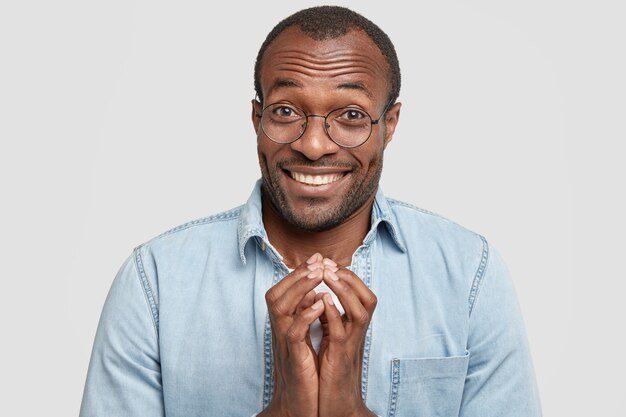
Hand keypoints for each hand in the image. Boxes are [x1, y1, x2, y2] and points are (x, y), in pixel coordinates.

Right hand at [259, 254, 325, 416]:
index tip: (317, 258)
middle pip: (277, 293)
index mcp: (283, 323)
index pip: (283, 290)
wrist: (298, 402)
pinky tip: (319, 305)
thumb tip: (312, 292)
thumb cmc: (303, 368)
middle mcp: (279, 329)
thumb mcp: (305, 337)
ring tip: (318, 275)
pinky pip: (293, 333)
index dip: (299, 272)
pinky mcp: (293, 358)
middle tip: (318, 261)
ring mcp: (283, 343)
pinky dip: (305, 316)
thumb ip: (305, 315)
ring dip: (299, 288)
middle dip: (298, 275)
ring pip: (280, 307)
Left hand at [316, 261, 377, 416]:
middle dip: (350, 278)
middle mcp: (358, 334)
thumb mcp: (331, 340)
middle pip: (368, 298)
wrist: (336, 403)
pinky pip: (341, 333)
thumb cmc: (331, 371)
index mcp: (354, 328)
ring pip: (361, 311)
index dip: (347, 276)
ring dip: (345, 290)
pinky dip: (333, 315)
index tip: (329, 263)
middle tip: (329, 264)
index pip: (361, 295)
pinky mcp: (340, 358)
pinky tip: (322, 301)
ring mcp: (351, 345)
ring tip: (328, 275)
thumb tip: (321, 296)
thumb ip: (331, 319)